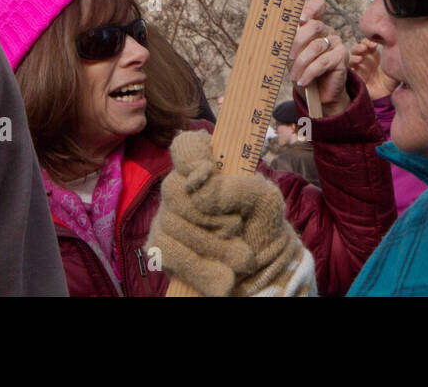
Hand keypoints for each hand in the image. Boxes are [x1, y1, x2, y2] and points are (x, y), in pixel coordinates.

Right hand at [148, 129, 315, 296]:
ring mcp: (168, 217)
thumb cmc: (262, 224)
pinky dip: (200, 269)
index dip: (190, 154)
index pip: (186, 146)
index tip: (208, 170)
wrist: (263, 269)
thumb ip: (239, 187)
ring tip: (242, 259)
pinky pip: (167, 254)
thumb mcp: (264, 200)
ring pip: (171, 224)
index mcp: (209, 168)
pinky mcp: (163, 247)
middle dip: (208, 216)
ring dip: (212, 246)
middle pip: (174, 190)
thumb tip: (203, 190)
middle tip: (237, 229)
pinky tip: (224, 279)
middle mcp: (183, 189)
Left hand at [290, 0, 348, 116]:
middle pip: (314, 26)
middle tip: (288, 57)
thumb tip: (279, 35)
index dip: (310, 8)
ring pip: (316, 47)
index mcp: (316, 26)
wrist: (319, 95)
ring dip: (301, 63)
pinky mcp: (341, 57)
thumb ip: (290, 44)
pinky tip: (302, 81)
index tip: (299, 19)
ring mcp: (337, 43)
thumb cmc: (304, 72)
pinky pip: (322, 62)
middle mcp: (328, 31)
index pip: (318, 6)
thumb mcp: (294, 57)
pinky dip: (309, 73)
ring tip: (294, 76)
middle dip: (297, 42)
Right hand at [350, 38, 398, 100]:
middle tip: (365, 48)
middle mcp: (365, 60)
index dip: (368, 42)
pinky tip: (356, 66)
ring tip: (360, 59)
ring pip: (351, 58)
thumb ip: (394, 56)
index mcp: (374, 55)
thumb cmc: (392, 81)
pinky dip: (350, 66)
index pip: (367, 43)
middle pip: (357, 49)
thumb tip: (398, 44)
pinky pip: (349, 70)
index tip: (375, 45)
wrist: (388, 96)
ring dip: (354, 56)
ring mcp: (360, 69)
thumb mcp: (395, 67)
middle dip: (359, 47)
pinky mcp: (356, 78)